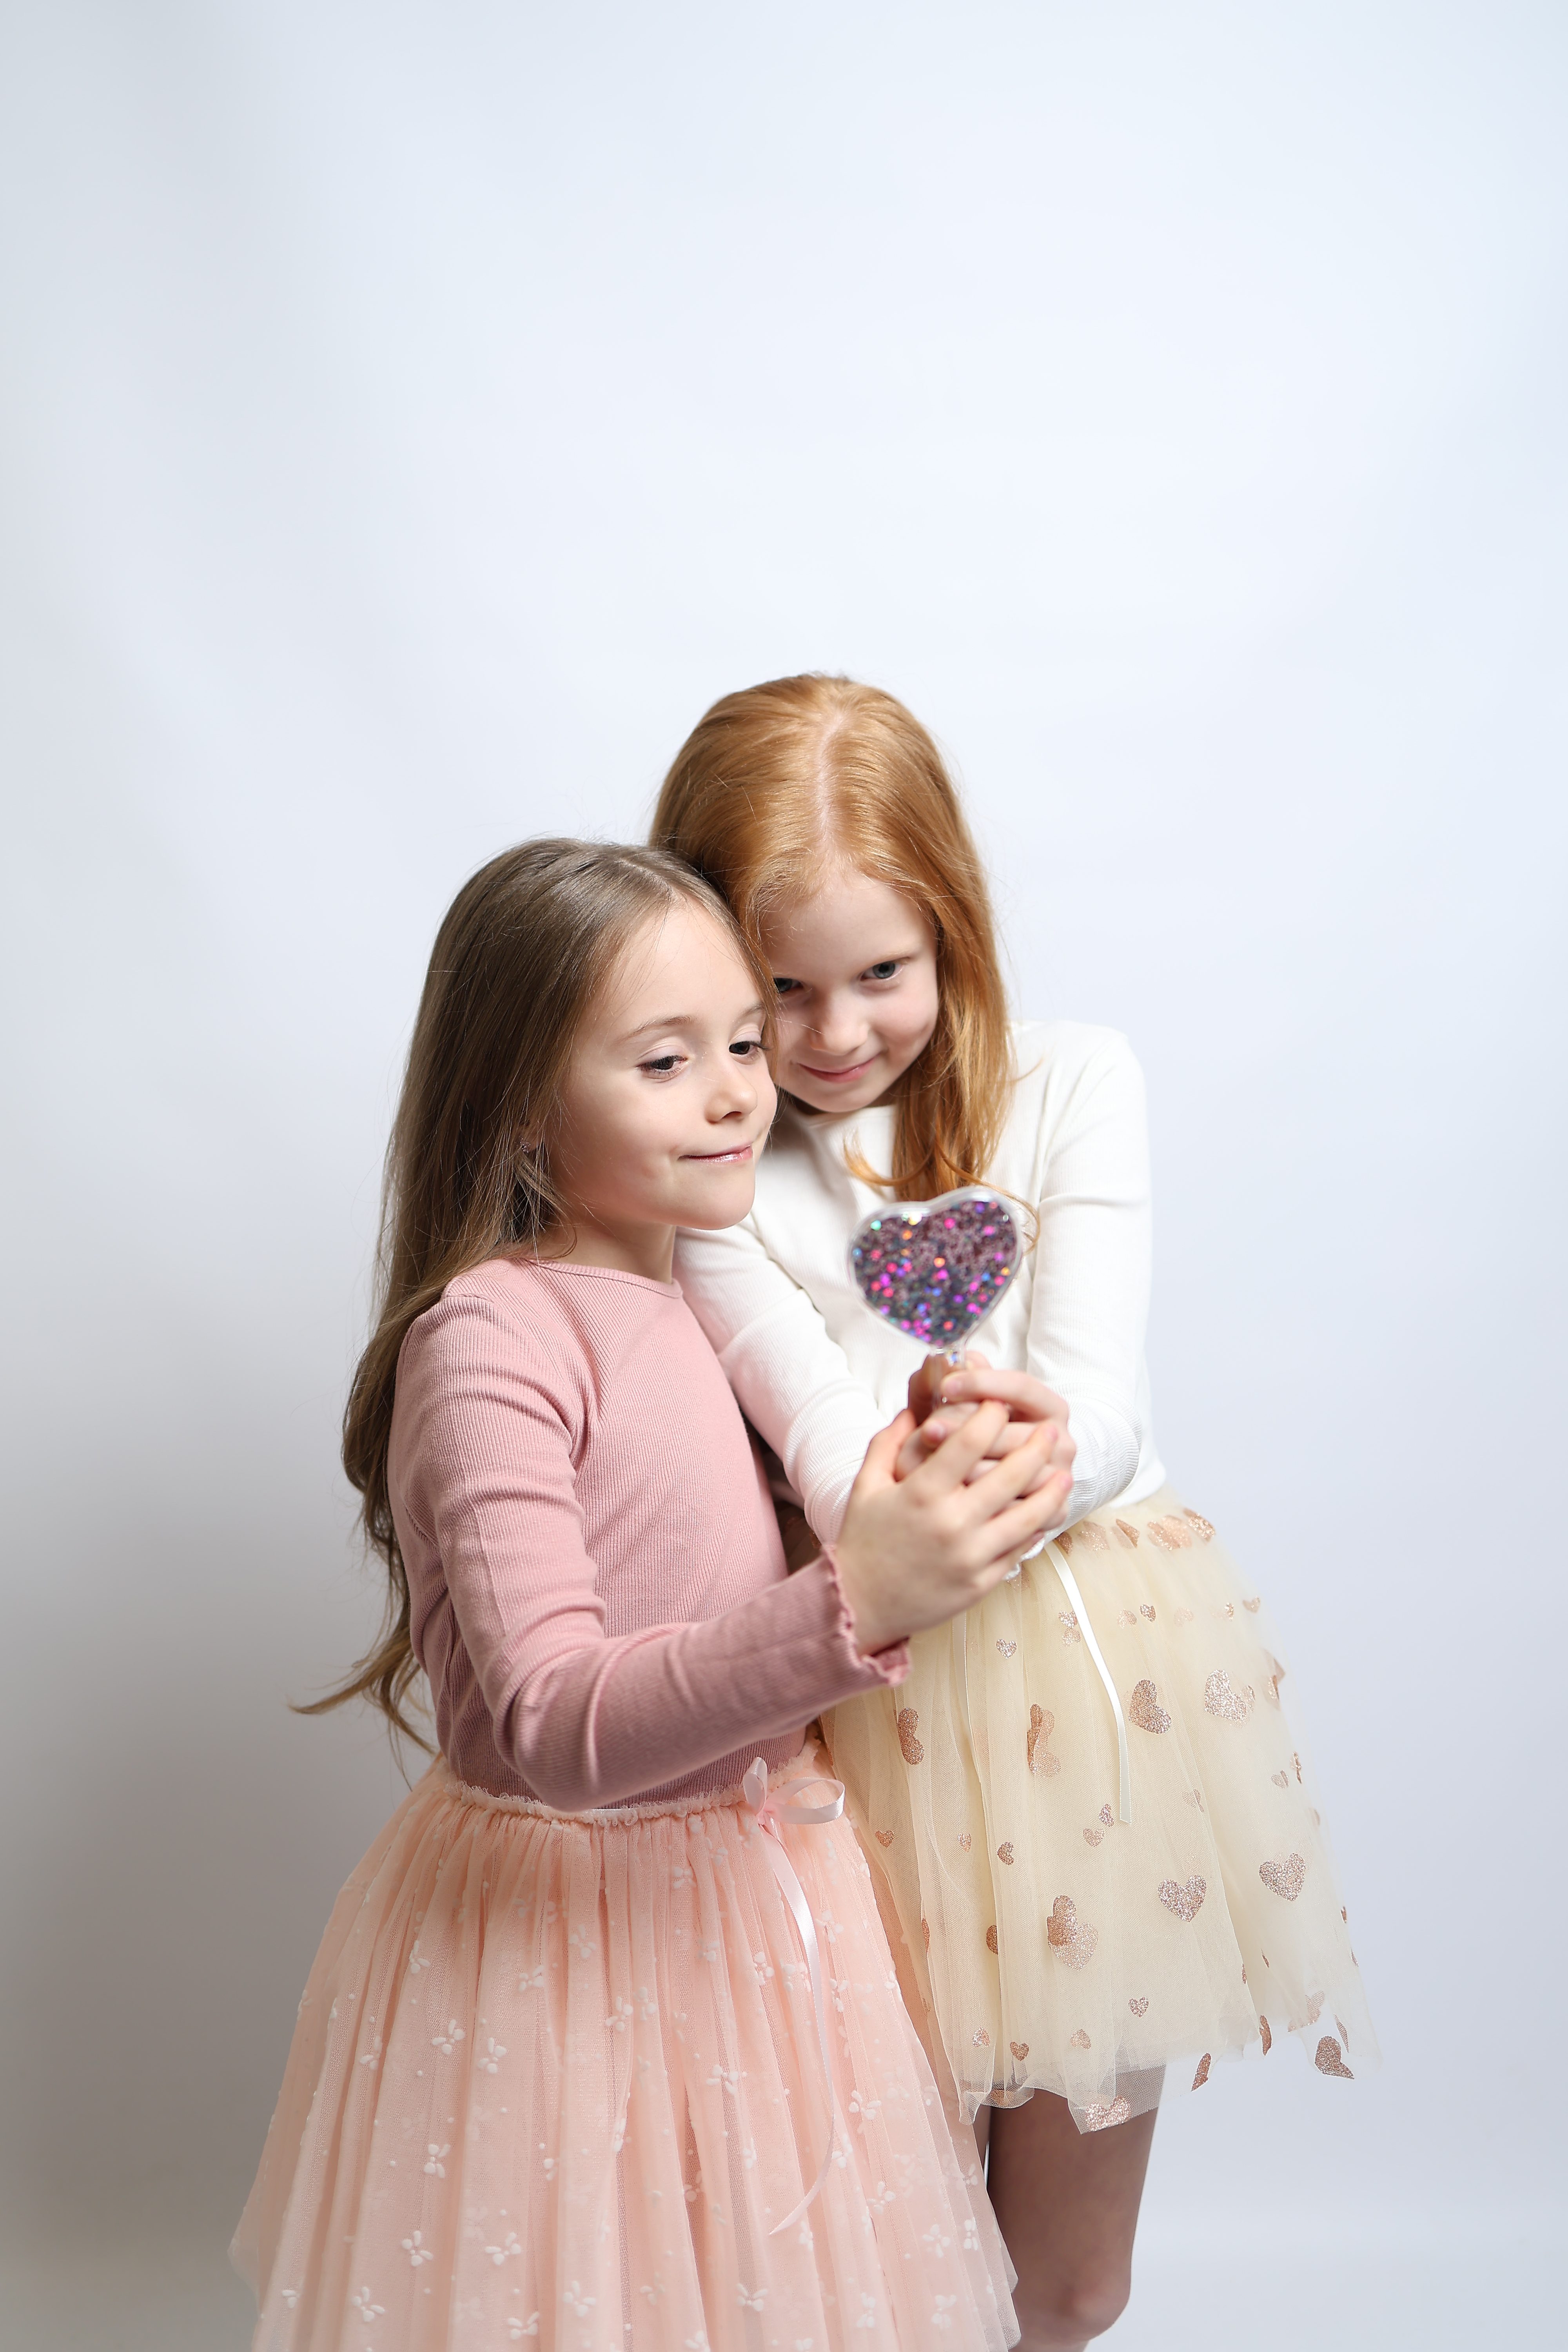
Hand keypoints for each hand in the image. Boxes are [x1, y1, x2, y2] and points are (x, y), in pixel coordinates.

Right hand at [833, 1403, 1073, 1655]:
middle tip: (1051, 1430)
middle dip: (1035, 1446)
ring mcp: (971, 1555)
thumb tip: (913, 1409)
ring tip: (1065, 1472)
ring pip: (1027, 1515)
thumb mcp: (866, 1485)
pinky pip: (1019, 1549)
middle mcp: (951, 1522)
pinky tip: (1045, 1512)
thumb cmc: (863, 1540)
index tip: (1000, 1403)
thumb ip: (889, 1442)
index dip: (990, 1415)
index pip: (970, 1441)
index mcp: (922, 1492)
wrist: (860, 1604)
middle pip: (1010, 1474)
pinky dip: (1036, 1528)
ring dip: (1051, 1490)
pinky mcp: (981, 1582)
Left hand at [895, 1352, 1076, 1494]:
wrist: (1019, 1480)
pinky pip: (1009, 1510)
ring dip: (964, 1469)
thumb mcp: (978, 1403)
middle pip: (1011, 1433)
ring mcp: (1059, 1479)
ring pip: (1008, 1475)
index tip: (944, 1385)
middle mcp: (1061, 1441)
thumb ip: (966, 1379)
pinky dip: (975, 1502)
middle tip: (927, 1429)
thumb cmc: (989, 1433)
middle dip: (964, 1430)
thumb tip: (959, 1357)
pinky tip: (943, 1494)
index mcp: (1050, 1407)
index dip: (981, 1384)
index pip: (1020, 1387)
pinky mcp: (1053, 1514)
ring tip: (925, 1464)